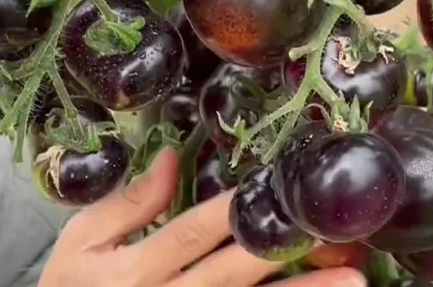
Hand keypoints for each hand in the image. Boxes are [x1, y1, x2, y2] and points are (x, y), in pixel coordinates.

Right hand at [39, 149, 368, 286]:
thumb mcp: (80, 245)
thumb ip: (127, 205)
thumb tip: (173, 158)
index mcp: (136, 273)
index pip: (193, 234)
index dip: (236, 212)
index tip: (280, 188)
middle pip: (235, 279)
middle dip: (288, 258)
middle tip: (344, 246)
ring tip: (353, 284)